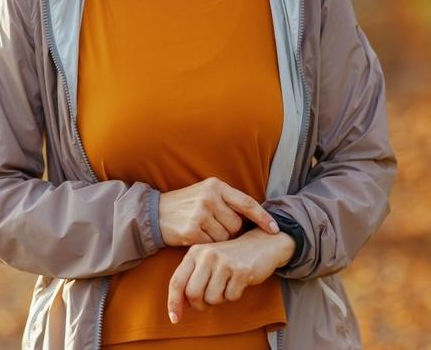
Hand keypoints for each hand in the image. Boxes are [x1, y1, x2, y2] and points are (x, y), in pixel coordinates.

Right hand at [158, 177, 279, 245]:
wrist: (154, 213)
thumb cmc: (185, 206)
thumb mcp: (205, 194)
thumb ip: (227, 202)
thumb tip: (256, 218)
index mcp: (215, 185)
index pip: (246, 202)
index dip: (263, 217)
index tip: (275, 229)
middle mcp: (209, 197)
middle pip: (236, 224)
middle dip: (230, 231)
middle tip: (214, 227)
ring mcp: (199, 213)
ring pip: (226, 237)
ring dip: (218, 239)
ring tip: (202, 230)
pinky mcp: (191, 229)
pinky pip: (212, 245)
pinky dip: (207, 245)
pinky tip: (196, 237)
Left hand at [166, 227, 295, 322]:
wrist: (260, 244)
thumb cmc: (229, 259)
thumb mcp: (206, 262)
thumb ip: (191, 279)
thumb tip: (178, 307)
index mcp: (194, 253)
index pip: (177, 281)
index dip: (173, 302)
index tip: (174, 319)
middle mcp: (206, 255)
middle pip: (193, 294)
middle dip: (199, 305)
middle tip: (207, 302)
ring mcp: (224, 262)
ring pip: (212, 298)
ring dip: (219, 300)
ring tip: (225, 286)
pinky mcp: (241, 271)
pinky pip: (231, 297)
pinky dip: (233, 296)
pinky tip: (237, 283)